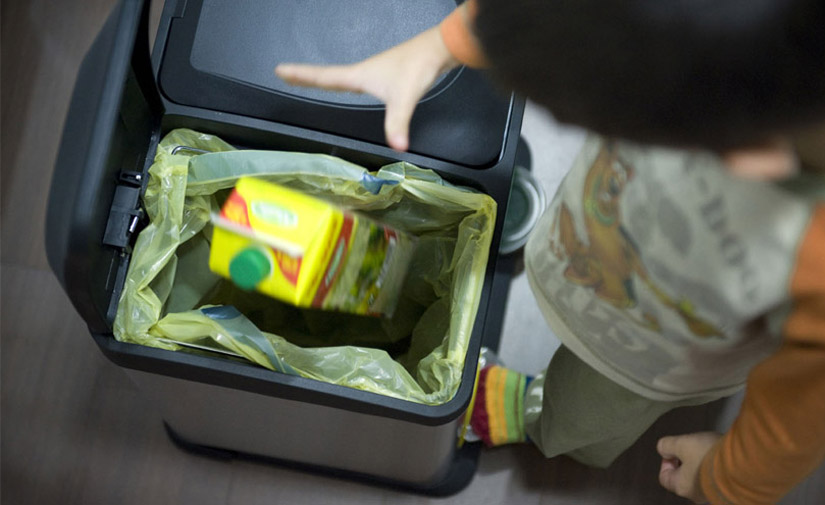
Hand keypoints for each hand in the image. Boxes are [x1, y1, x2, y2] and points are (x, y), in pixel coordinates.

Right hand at [275, 26, 458, 151]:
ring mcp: (374, 73)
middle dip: (306, 77)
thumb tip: (397, 146)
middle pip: (328, 76)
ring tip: (308, 80)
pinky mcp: (386, 75)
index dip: (301, 76)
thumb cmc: (418, 67)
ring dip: (324, 78)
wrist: (438, 50)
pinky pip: (358, 80)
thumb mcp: (405, 97)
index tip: (280, 71)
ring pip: (342, 77)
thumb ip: (398, 122)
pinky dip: (346, 83)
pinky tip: (353, 87)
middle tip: (286, 75)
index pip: (323, 77)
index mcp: (360, 75)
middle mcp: (363, 72)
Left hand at [657, 432, 721, 502]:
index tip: (675, 449)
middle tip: (693, 448)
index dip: (666, 461)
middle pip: (683, 478)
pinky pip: (716, 479)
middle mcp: (696, 495)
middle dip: (686, 461)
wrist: (744, 466)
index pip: (664, 477)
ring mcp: (713, 495)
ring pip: (700, 478)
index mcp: (681, 487)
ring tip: (709, 450)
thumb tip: (663, 450)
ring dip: (702, 464)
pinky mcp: (728, 490)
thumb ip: (667, 445)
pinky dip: (715, 468)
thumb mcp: (682, 444)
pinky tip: (721, 457)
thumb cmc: (707, 456)